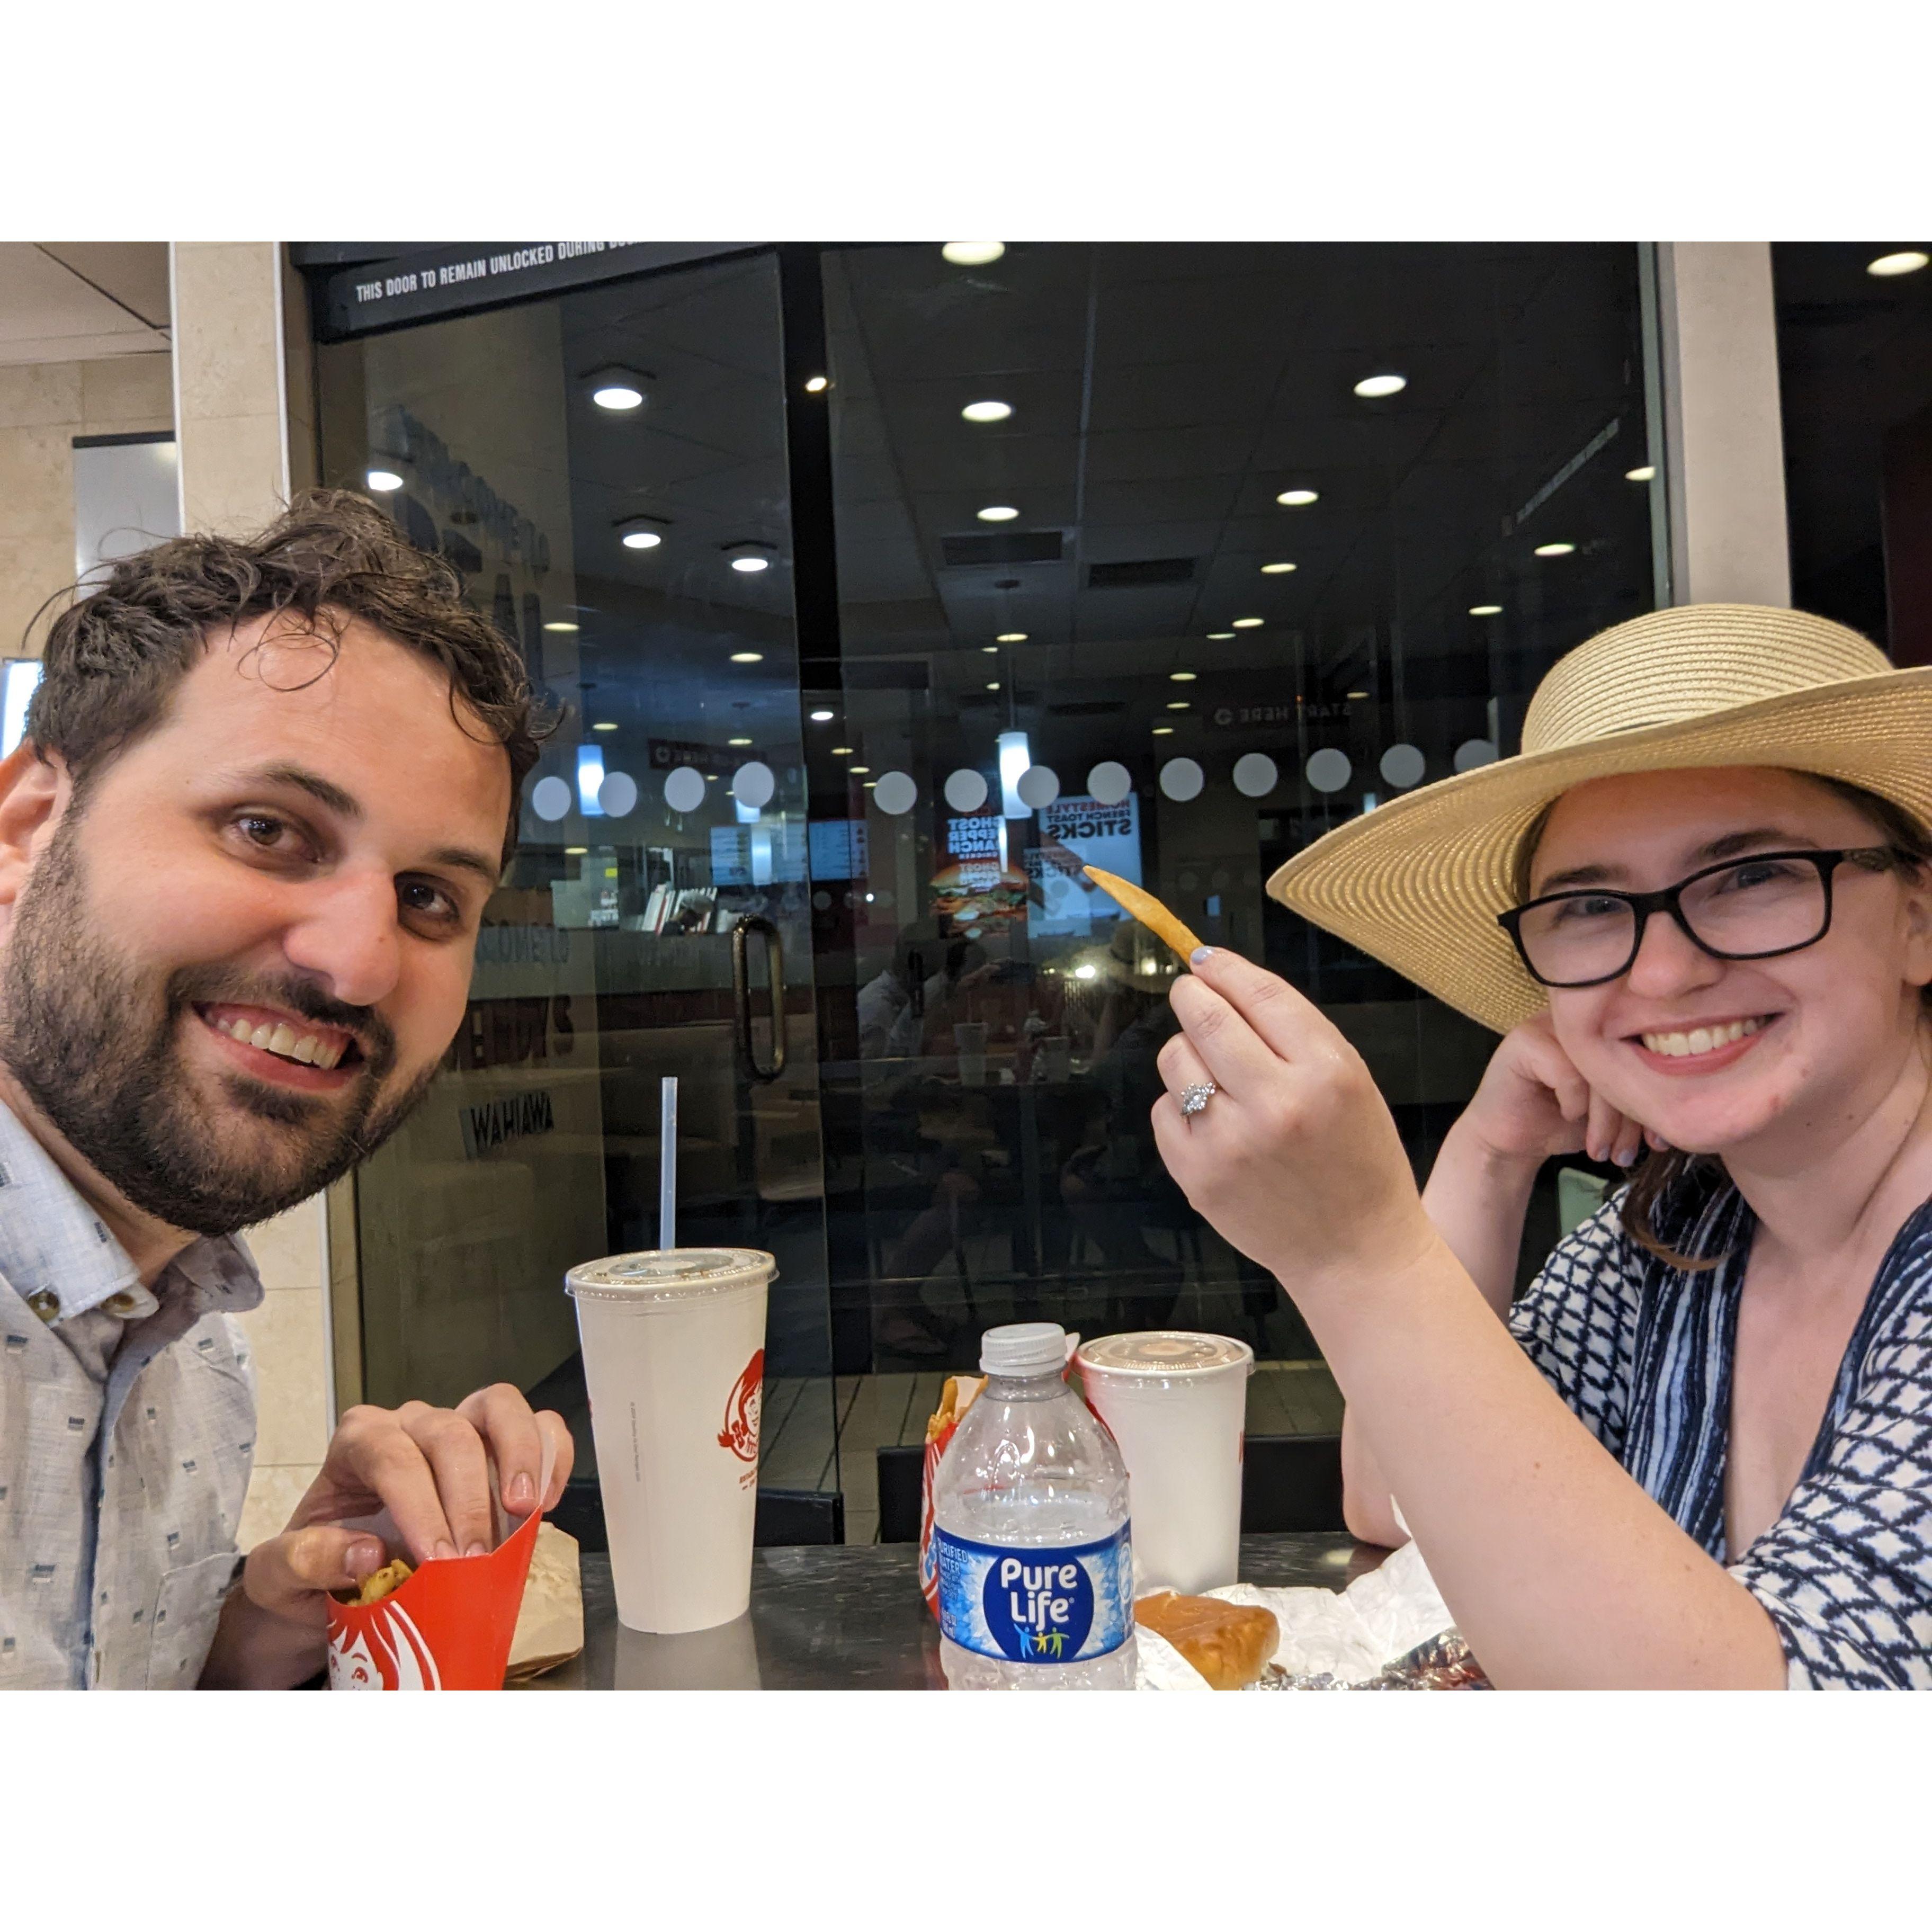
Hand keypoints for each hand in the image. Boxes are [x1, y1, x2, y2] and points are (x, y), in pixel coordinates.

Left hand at [239, 1385, 573, 1636]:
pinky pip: (537, 1428)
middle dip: (468, 1497)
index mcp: (356, 1442)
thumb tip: (368, 1551)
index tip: (438, 1560)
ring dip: (520, 1456)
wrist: (335, 1585)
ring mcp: (459, 1429)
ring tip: (526, 1510)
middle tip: (475, 1560)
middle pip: (449, 1432)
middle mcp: (409, 1424)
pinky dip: (551, 1457)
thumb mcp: (278, 1578)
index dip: (420, 1505)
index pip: (392, 1456)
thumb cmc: (308, 1574)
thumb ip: (305, 1561)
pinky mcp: (497, 1450)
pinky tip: (546, 1505)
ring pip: (498, 1408)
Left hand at [1151, 949, 1436, 1297]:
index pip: (1260, 995)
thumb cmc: (1357, 1160)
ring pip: (1175, 1060)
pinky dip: (1182, 1105)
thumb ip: (1293, 1030)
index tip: (1204, 959)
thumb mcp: (1352, 1082)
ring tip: (1215, 1072)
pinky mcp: (1198, 1175)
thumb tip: (1221, 975)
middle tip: (1191, 992)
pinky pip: (1164, 1110)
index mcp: (1327, 1073)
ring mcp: (1231, 1142)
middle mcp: (1277, 1103)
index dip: (1224, 968)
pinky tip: (1214, 1122)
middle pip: (1207, 1019)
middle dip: (1191, 995)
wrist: (1355, 1252)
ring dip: (1187, 1053)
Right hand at [1458, 1011, 1650, 1169]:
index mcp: (1605, 1028)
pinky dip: (1573, 1102)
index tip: (1657, 1140)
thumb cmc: (1561, 1123)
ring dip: (1605, 1118)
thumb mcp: (1611, 1111)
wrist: (1509, 1142)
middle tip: (1626, 1153)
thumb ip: (1638, 1096)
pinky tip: (1566, 1116)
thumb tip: (1680, 1105)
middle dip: (1630, 1115)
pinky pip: (1567, 1071)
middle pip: (1622, 1059)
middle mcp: (1580, 1020)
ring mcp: (1549, 1025)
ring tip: (1603, 1151)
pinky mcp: (1523, 1040)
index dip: (1653, 1097)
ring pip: (1597, 1068)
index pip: (1643, 1053)